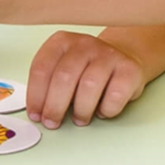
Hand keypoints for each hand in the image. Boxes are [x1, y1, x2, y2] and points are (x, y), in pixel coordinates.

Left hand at [27, 31, 146, 127]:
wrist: (124, 56)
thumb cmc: (87, 69)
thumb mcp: (62, 68)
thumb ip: (49, 84)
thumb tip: (38, 112)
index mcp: (61, 42)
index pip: (41, 69)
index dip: (36, 96)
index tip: (35, 115)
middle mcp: (84, 44)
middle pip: (64, 78)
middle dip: (55, 106)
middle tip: (52, 123)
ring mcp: (108, 54)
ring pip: (89, 87)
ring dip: (81, 110)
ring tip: (79, 119)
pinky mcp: (129, 69)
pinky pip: (115, 96)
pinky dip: (106, 110)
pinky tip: (102, 110)